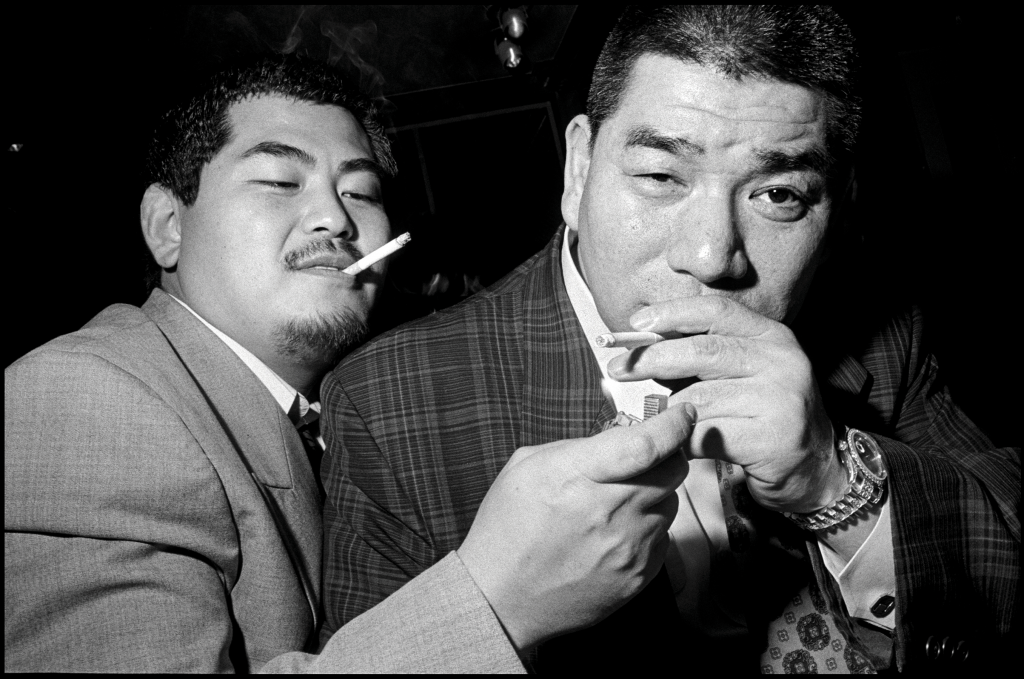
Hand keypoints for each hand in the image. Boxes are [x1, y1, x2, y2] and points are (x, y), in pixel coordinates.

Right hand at [457, 403, 694, 651]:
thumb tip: (619, 435)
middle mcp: (611, 511)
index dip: (673, 424)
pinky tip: (614, 535)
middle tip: (645, 458)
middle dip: (667, 456)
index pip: (648, 443)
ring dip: (654, 495)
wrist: (501, 599)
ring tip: (616, 505)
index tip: (681, 414)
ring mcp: (629, 547)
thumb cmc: (509, 528)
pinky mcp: (639, 576)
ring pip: (670, 504)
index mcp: (578, 475)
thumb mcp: (527, 466)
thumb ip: (578, 446)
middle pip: (673, 471)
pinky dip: (647, 529)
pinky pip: (663, 538)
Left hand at [607, 296, 846, 513]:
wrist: (815, 468)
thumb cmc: (764, 416)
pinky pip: (706, 434)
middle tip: (618, 368)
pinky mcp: (772, 437)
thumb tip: (643, 343)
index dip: (671, 313)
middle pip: (701, 351)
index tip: (636, 323)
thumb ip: (704, 355)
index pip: (715, 310)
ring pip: (699, 398)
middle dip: (651, 358)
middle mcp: (781, 361)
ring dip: (666, 410)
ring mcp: (780, 398)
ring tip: (654, 419)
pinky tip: (674, 444)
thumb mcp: (745, 372)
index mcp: (772, 336)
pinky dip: (682, 440)